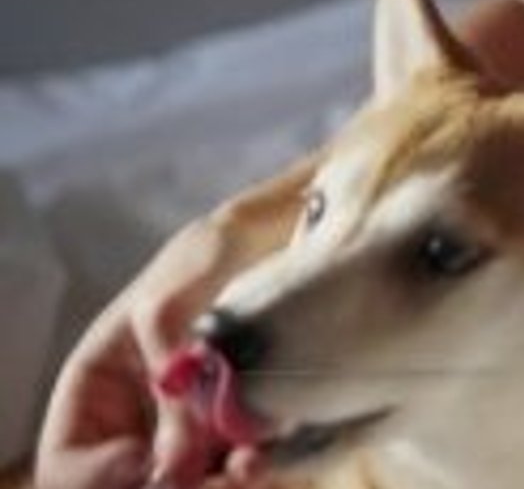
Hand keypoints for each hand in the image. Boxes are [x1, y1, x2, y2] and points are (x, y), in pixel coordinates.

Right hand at [36, 158, 314, 488]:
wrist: (280, 237)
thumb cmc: (209, 256)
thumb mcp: (168, 303)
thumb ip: (163, 373)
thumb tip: (171, 458)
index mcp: (98, 385)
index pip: (66, 457)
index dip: (94, 476)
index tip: (145, 464)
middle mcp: (138, 417)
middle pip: (133, 483)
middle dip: (168, 485)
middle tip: (209, 476)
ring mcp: (191, 428)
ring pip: (190, 481)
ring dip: (217, 483)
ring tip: (249, 464)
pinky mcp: (240, 432)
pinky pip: (235, 470)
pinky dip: (249, 471)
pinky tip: (266, 454)